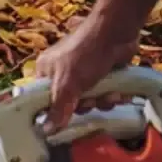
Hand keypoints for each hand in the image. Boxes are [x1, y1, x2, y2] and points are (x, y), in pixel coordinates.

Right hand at [35, 14, 139, 131]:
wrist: (117, 31)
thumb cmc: (85, 54)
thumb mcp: (67, 85)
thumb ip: (57, 109)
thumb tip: (46, 131)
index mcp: (46, 72)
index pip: (42, 99)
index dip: (53, 111)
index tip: (62, 120)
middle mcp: (62, 73)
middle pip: (69, 103)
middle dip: (85, 105)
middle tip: (91, 101)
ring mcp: (84, 73)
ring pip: (90, 99)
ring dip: (102, 101)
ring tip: (110, 94)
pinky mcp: (103, 72)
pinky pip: (104, 93)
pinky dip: (112, 94)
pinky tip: (119, 91)